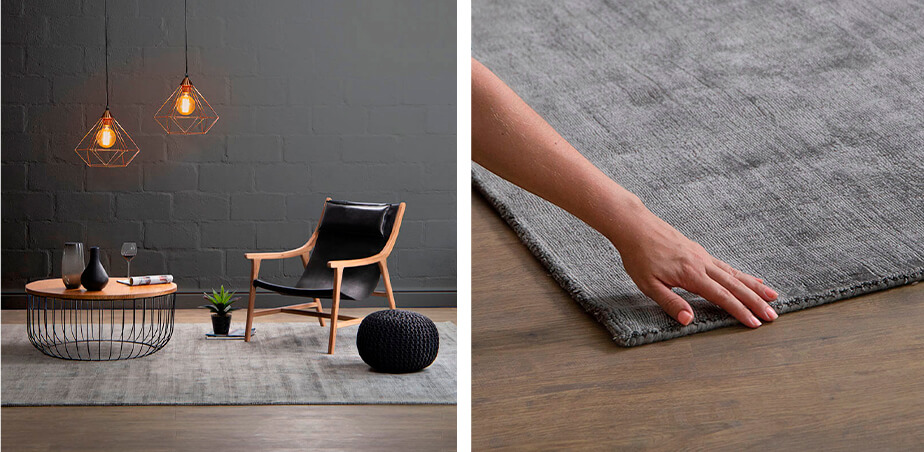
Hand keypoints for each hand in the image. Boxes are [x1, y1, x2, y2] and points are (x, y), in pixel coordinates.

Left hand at [610, 207, 778, 327]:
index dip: (739, 311)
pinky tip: (749, 278)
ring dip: (754, 286)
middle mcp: (702, 264)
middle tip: (773, 315)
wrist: (635, 226)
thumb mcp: (648, 285)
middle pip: (734, 285)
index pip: (721, 297)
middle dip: (755, 301)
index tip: (755, 323)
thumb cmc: (639, 257)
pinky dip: (741, 273)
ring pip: (734, 273)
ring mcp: (702, 256)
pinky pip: (725, 265)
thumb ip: (670, 303)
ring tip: (773, 296)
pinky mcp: (699, 251)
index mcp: (691, 274)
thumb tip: (688, 320)